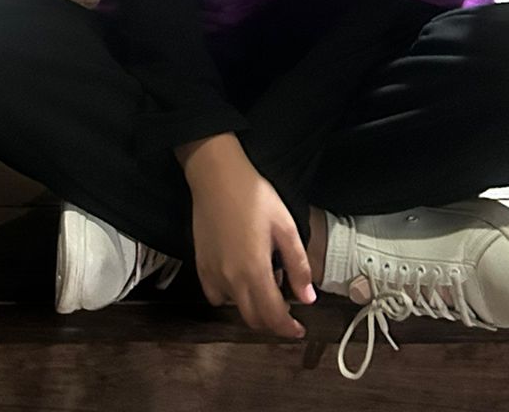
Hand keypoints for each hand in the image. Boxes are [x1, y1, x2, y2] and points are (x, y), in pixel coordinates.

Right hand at [178, 135, 314, 339]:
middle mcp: (231, 280)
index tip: (299, 331)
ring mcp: (212, 274)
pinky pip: (216, 295)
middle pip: (254, 319)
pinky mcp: (200, 265)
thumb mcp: (286, 226)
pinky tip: (240, 279)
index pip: (273, 316)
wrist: (217, 176)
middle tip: (287, 313)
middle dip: (273, 323)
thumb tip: (308, 298)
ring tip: (266, 286)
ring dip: (253, 308)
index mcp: (255, 271)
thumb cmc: (255, 196)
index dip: (288, 329)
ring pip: (236, 308)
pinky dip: (230, 297)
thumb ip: (298, 265)